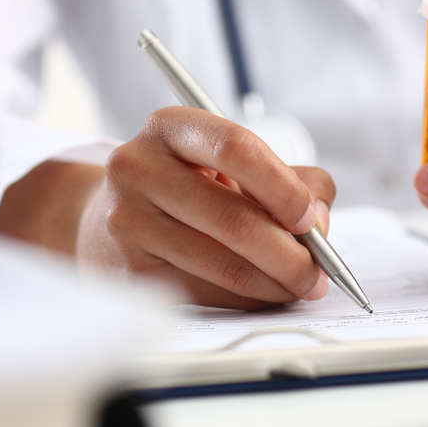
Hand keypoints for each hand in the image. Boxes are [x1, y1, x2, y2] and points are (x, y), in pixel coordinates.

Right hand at [74, 107, 335, 308]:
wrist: (107, 217)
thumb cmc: (187, 185)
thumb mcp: (231, 164)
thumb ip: (290, 180)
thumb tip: (320, 222)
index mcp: (171, 128)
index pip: (235, 148)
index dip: (283, 188)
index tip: (311, 218)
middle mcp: (139, 168)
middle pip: (233, 219)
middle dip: (290, 253)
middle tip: (320, 272)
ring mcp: (128, 222)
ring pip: (222, 265)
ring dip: (275, 283)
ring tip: (301, 285)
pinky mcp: (129, 271)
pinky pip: (206, 293)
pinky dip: (248, 298)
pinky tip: (266, 293)